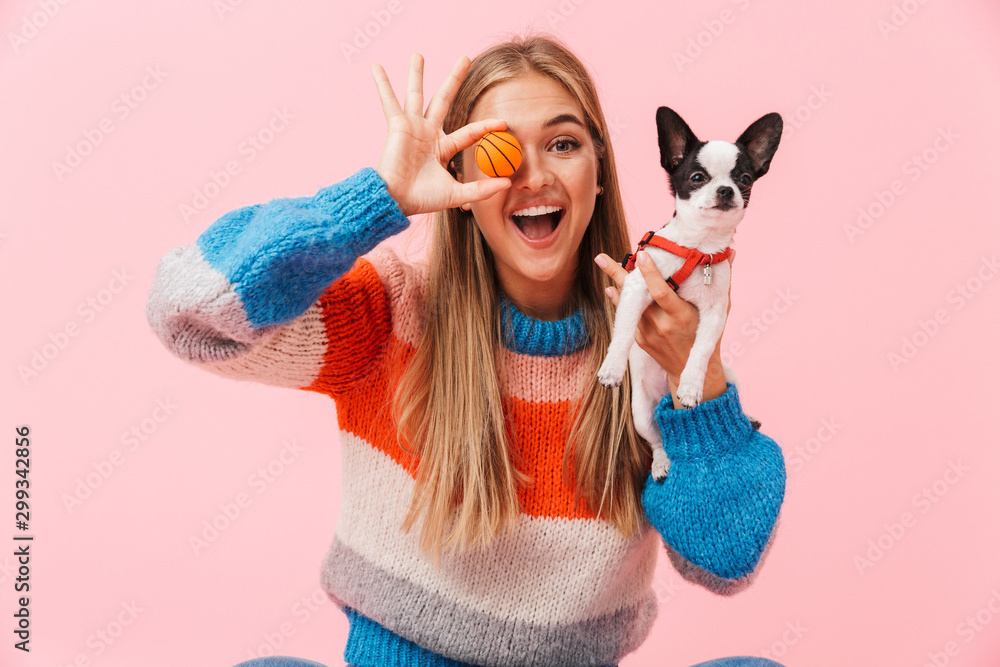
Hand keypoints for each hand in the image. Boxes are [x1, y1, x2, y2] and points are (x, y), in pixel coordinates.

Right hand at [371, 53, 511, 216]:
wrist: (397, 200)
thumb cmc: (422, 199)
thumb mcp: (456, 194)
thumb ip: (480, 189)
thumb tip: (507, 184)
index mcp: (442, 147)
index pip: (469, 132)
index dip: (486, 127)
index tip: (504, 123)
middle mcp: (428, 133)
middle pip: (444, 99)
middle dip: (454, 79)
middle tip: (465, 57)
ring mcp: (412, 127)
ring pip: (416, 94)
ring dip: (416, 74)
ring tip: (418, 54)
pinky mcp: (397, 126)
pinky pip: (389, 101)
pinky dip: (382, 84)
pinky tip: (376, 66)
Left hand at [594, 248, 736, 405]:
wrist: (692, 370)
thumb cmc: (708, 336)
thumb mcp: (718, 311)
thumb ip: (721, 282)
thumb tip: (730, 252)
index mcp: (681, 316)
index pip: (662, 292)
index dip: (650, 273)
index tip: (642, 254)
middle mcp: (661, 325)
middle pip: (636, 296)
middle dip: (617, 274)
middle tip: (601, 257)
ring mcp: (648, 334)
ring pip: (628, 304)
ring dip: (616, 282)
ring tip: (603, 261)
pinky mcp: (640, 340)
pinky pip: (627, 316)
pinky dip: (620, 300)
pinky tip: (612, 286)